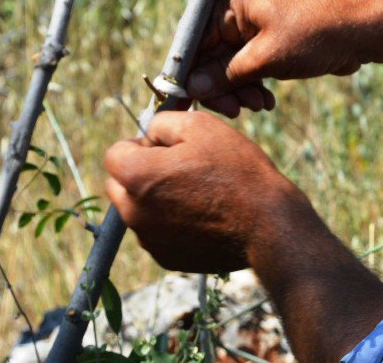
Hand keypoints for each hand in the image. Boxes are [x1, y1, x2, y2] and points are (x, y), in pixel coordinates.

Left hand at [104, 110, 298, 273]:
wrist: (267, 225)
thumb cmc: (235, 171)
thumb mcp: (200, 126)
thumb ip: (162, 124)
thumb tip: (148, 135)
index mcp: (136, 177)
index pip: (115, 153)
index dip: (140, 145)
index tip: (167, 148)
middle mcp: (134, 212)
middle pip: (118, 185)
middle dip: (139, 174)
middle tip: (179, 169)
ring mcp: (149, 239)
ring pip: (137, 210)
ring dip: (154, 199)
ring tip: (195, 193)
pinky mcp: (166, 258)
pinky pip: (156, 232)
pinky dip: (169, 223)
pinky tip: (201, 215)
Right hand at [185, 0, 365, 116]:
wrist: (359, 31)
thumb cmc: (314, 34)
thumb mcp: (265, 58)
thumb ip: (225, 74)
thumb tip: (191, 88)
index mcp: (229, 1)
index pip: (194, 41)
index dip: (191, 74)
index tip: (191, 102)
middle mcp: (235, 11)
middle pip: (210, 56)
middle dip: (221, 86)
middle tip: (235, 111)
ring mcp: (250, 26)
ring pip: (228, 66)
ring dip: (239, 90)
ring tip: (259, 105)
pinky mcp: (265, 41)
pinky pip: (246, 67)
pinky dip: (252, 86)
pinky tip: (266, 102)